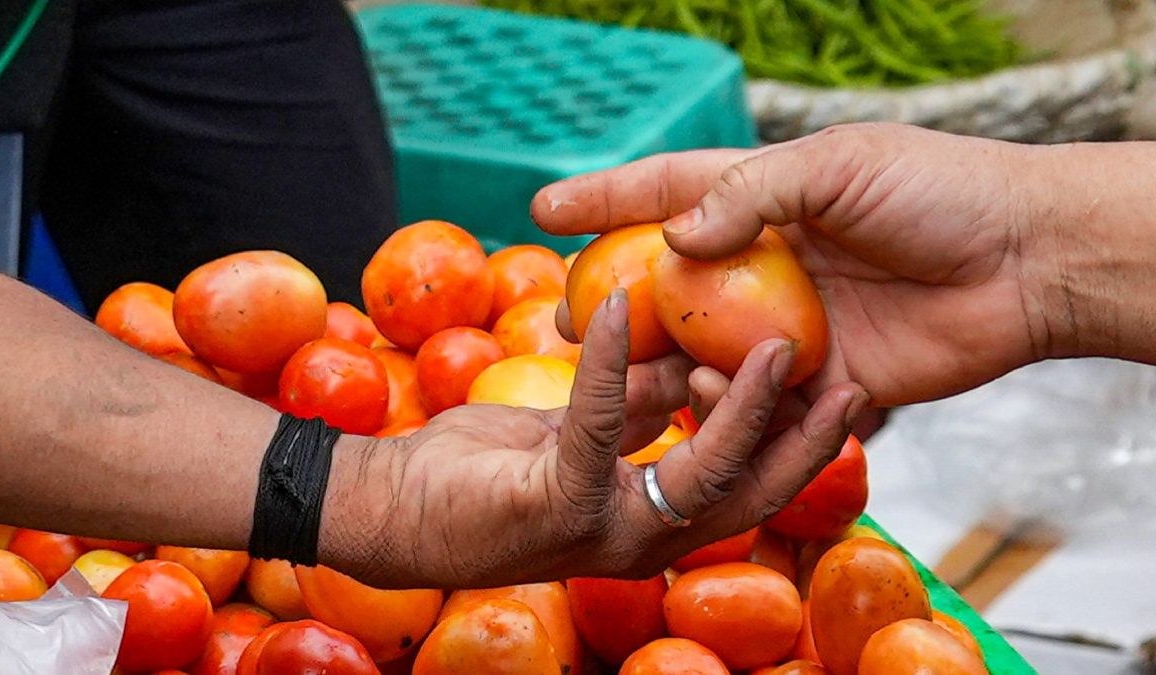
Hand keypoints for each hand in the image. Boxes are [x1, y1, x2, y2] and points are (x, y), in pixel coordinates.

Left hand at [319, 291, 866, 588]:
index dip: (800, 447)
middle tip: (855, 383)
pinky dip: (611, 362)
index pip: (747, 487)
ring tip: (776, 345)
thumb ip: (635, 409)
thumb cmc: (480, 472)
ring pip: (700, 472)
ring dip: (740, 407)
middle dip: (806, 444)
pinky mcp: (554, 505)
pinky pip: (598, 424)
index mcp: (650, 518)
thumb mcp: (576, 431)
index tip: (840, 392)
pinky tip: (617, 308)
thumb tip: (686, 365)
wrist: (392, 510)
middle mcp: (640, 538)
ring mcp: (601, 530)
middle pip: (750, 495)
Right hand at [533, 123, 1058, 410]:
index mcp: (765, 201)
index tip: (543, 208)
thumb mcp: (837, 166)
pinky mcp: (822, 378)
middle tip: (569, 327)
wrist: (1025, 262)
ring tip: (636, 377)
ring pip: (704, 352)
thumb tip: (672, 238)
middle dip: (616, 306)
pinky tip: (719, 397)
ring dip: (665, 366)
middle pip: (670, 286)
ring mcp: (789, 325)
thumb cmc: (936, 192)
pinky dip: (730, 403)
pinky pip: (758, 399)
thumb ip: (750, 195)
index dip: (602, 199)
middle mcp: (766, 266)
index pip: (666, 193)